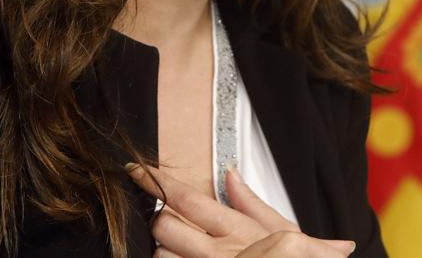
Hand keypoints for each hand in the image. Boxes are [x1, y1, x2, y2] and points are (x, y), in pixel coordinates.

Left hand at [127, 162, 355, 256]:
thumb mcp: (283, 231)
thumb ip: (252, 202)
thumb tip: (231, 173)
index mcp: (236, 230)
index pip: (185, 198)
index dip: (156, 182)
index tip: (138, 171)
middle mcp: (215, 254)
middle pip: (163, 225)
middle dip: (160, 218)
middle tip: (169, 217)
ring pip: (160, 254)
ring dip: (164, 249)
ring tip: (181, 247)